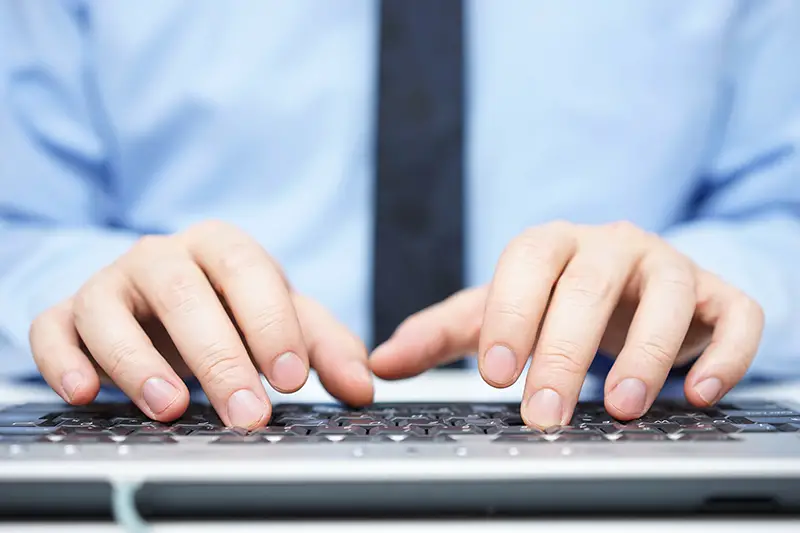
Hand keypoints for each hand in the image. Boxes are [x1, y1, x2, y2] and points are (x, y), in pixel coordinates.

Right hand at [29, 221, 372, 427]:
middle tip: (248, 414)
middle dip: (219, 357)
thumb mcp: (284, 320)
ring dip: (138, 361)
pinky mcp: (68, 313)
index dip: (270, 323)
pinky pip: (53, 328)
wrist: (168, 299)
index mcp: (222, 247)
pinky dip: (63, 358)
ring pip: (111, 309)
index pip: (248, 272)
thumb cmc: (231, 308)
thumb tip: (363, 386)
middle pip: (184, 294)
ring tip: (172, 408)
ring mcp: (110, 282)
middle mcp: (163, 256)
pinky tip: (86, 392)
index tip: (290, 377)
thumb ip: (326, 348)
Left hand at [370, 221, 763, 427]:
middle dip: (565, 352)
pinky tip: (696, 395)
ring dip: (647, 352)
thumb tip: (378, 363)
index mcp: (553, 244)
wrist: (627, 287)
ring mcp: (669, 266)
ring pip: (669, 293)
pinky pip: (735, 313)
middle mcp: (612, 245)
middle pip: (591, 284)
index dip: (513, 313)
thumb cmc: (553, 301)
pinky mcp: (719, 294)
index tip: (497, 375)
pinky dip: (724, 352)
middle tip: (544, 414)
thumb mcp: (496, 313)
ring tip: (620, 407)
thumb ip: (439, 335)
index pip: (529, 260)